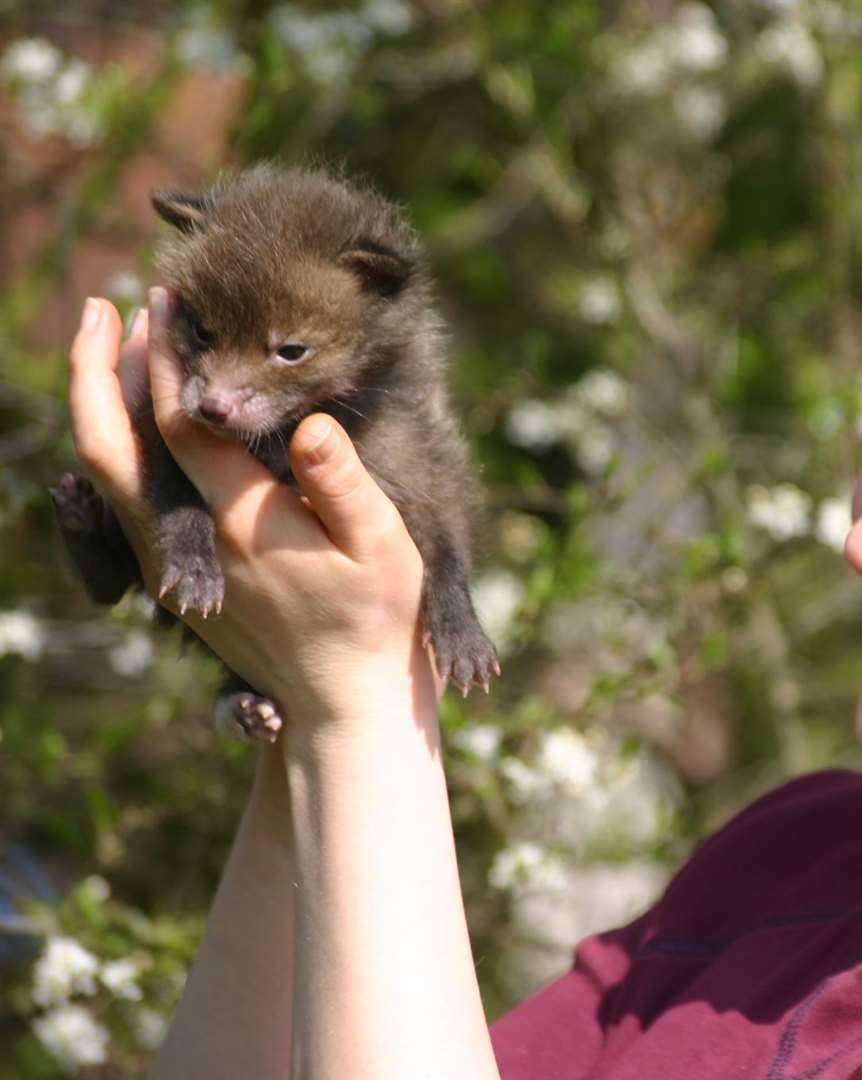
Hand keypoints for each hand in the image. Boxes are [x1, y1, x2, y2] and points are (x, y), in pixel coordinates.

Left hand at [68, 289, 443, 733]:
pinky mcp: (179, 578)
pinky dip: (122, 443)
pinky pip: (126, 499)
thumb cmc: (378, 616)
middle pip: (108, 444)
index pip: (179, 423)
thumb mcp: (384, 545)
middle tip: (107, 306)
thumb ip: (344, 482)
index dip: (166, 356)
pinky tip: (145, 417)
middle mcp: (189, 541)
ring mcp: (175, 564)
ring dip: (104, 402)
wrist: (345, 701)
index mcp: (239, 521)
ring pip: (107, 472)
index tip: (164, 297)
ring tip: (125, 346)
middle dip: (97, 370)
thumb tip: (307, 423)